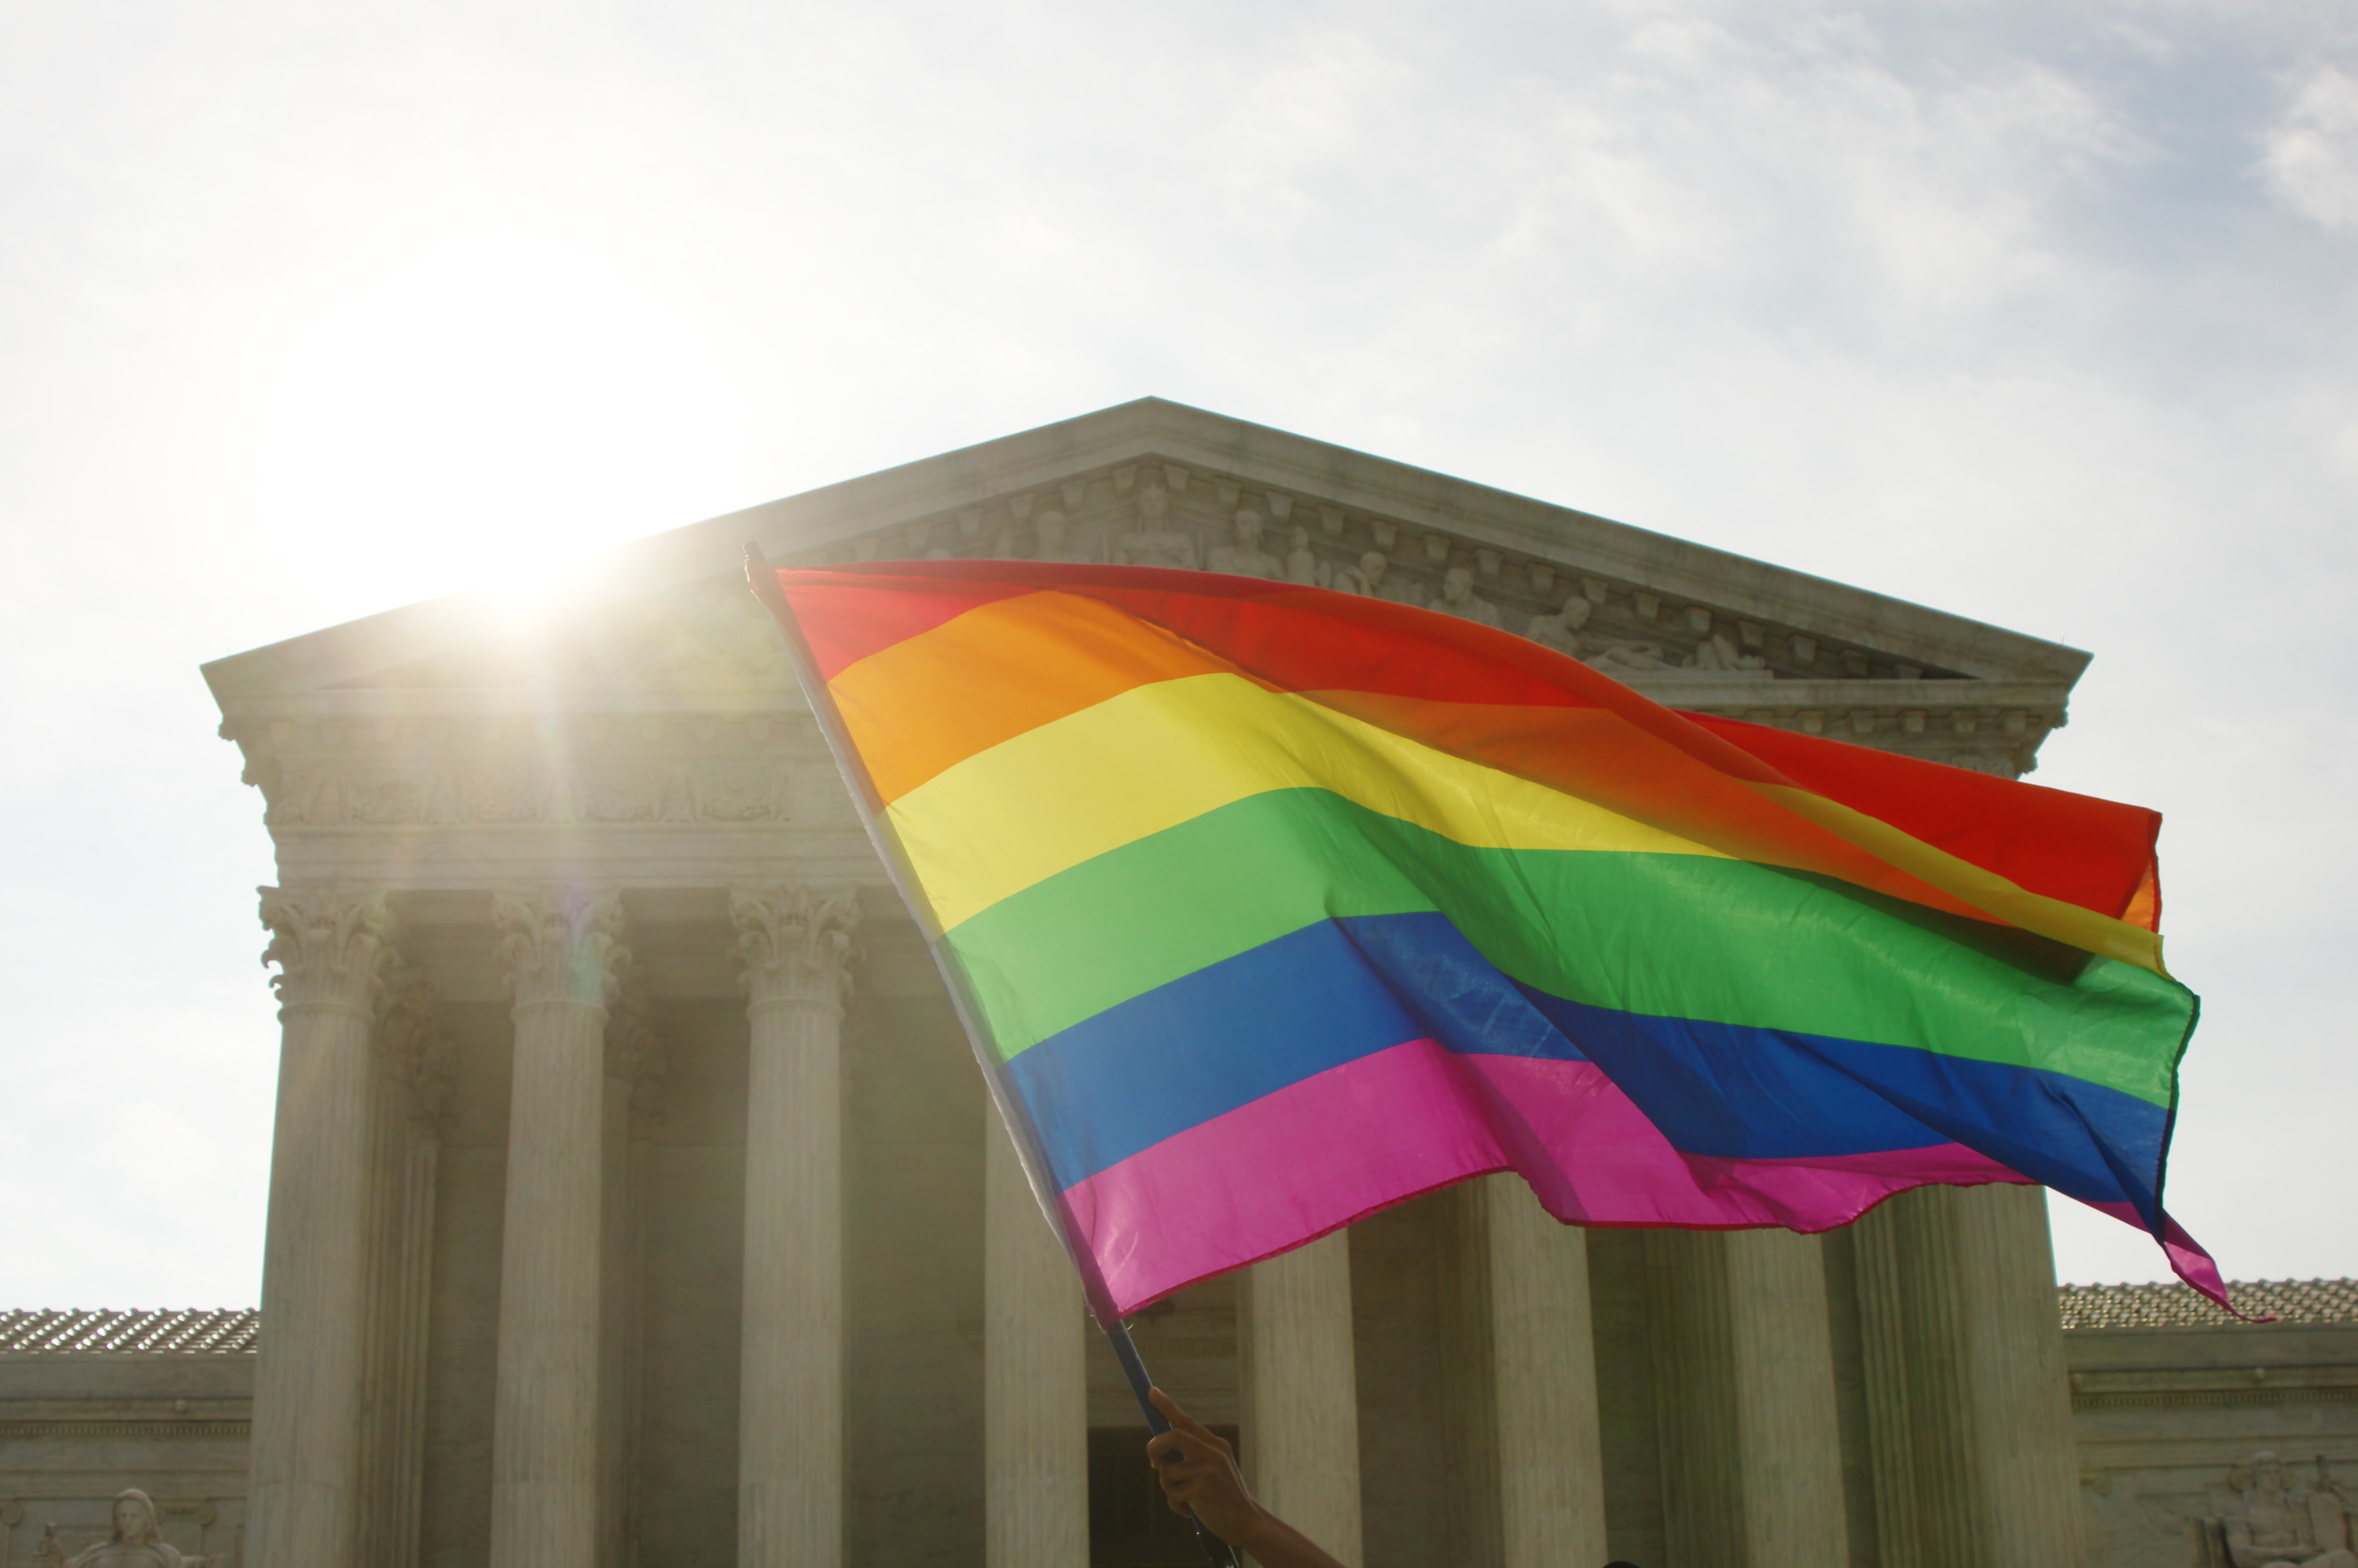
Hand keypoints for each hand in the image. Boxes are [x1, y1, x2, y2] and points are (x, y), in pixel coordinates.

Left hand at [1143, 1389, 1349, 1567]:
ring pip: (1166, 1472)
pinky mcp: (1201, 1488)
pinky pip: (1172, 1494)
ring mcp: (1207, 1469)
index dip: (1167, 1406)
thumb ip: (1190, 1459)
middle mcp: (1212, 1452)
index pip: (1186, 1421)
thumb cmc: (1223, 1498)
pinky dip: (1176, 1506)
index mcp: (1215, 1445)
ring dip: (1169, 1489)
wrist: (1246, 1522)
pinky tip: (1192, 1512)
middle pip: (1172, 1436)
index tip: (1151, 1391)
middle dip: (1154, 1447)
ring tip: (1187, 1500)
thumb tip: (1157, 1455)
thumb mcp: (1213, 1471)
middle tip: (1153, 1464)